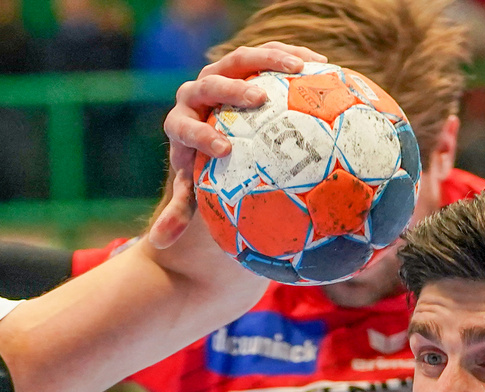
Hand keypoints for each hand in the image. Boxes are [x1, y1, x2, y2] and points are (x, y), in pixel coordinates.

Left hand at [149, 41, 327, 248]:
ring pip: (241, 59)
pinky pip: (266, 54)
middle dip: (234, 90)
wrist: (206, 127)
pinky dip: (291, 55)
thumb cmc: (201, 164)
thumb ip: (178, 211)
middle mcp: (197, 92)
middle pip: (213, 83)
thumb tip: (161, 244)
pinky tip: (322, 63)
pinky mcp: (241, 61)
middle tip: (259, 98)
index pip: (187, 127)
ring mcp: (220, 72)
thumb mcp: (191, 187)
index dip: (203, 136)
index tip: (224, 150)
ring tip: (300, 67)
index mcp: (181, 123)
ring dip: (270, 59)